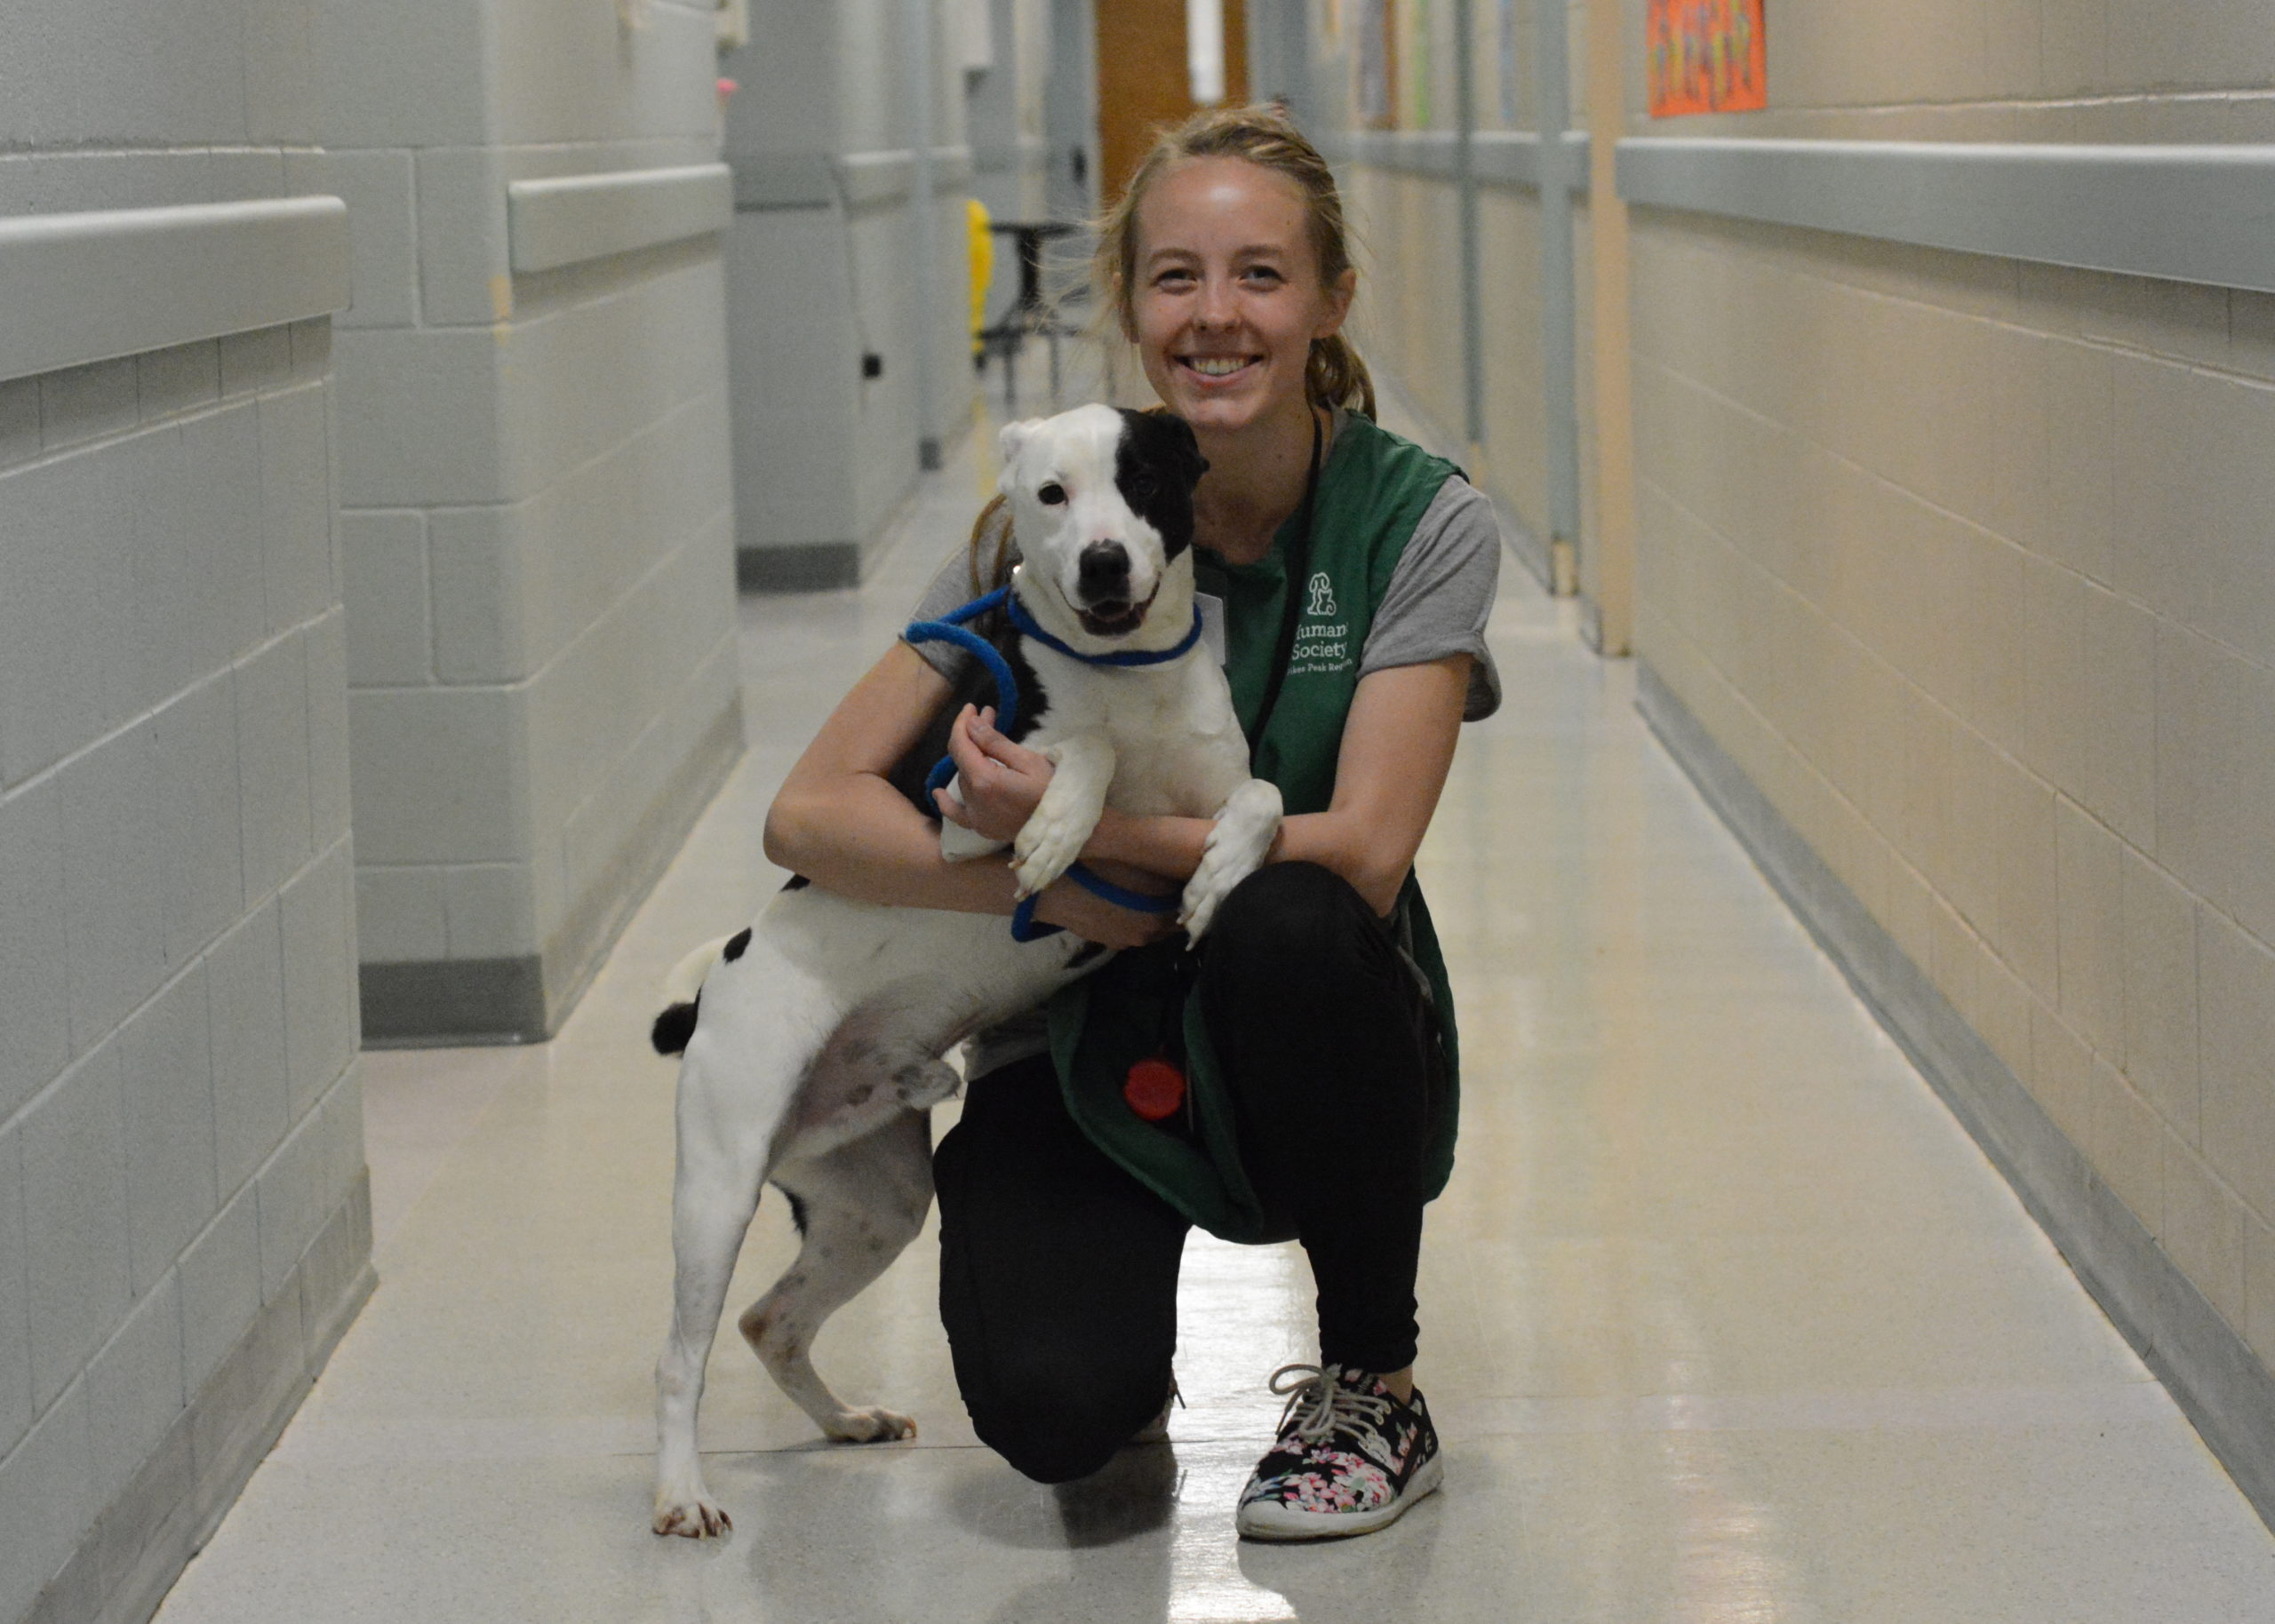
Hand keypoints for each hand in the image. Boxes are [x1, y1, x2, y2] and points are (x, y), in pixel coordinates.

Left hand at [934, 706, 1052, 842]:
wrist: (1064, 827)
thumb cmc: (1053, 791)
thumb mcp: (1028, 761)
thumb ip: (995, 743)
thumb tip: (970, 724)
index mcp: (984, 781)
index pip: (961, 745)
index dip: (963, 724)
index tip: (971, 708)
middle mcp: (973, 800)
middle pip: (962, 761)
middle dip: (972, 737)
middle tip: (988, 717)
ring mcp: (976, 817)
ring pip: (963, 780)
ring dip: (969, 760)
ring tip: (983, 744)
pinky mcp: (982, 828)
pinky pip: (957, 814)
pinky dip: (947, 803)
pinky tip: (939, 793)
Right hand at [1028, 872, 1179, 949]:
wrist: (1057, 894)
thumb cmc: (1100, 874)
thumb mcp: (1140, 867)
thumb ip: (1167, 878)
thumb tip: (1185, 880)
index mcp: (1158, 921)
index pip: (1185, 916)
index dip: (1187, 900)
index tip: (1187, 886)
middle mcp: (1145, 938)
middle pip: (1167, 925)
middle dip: (1169, 909)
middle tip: (1168, 889)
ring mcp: (1123, 942)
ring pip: (1147, 929)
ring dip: (1149, 916)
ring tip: (1142, 895)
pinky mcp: (1105, 942)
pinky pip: (1127, 930)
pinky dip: (1130, 920)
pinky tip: (1120, 904)